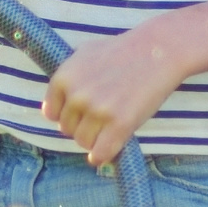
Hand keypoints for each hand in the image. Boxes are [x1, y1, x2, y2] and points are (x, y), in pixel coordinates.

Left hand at [39, 21, 192, 168]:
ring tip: (107, 129)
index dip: (67, 115)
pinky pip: (102, 152)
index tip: (81, 113)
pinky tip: (105, 154)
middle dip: (82, 126)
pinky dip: (102, 156)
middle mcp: (77, 96)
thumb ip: (65, 79)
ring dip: (94, 140)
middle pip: (68, 129)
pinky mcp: (120, 124)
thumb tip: (49, 111)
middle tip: (100, 118)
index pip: (52, 113)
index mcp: (63, 78)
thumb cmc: (122, 50)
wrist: (158, 50)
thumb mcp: (84, 54)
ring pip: (84, 142)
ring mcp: (98, 111)